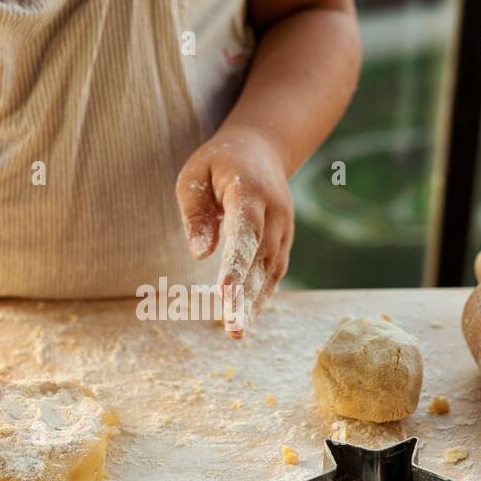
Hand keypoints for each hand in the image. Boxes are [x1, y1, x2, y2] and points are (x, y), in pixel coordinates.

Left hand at [175, 125, 292, 338]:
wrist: (263, 148)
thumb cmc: (220, 162)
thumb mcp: (196, 174)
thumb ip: (195, 214)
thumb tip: (200, 254)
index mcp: (251, 194)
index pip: (244, 234)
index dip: (236, 266)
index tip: (225, 295)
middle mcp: (275, 214)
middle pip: (259, 261)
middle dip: (245, 297)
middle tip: (233, 331)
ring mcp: (284, 229)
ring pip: (269, 272)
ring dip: (253, 303)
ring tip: (235, 333)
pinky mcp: (283, 241)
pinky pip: (274, 272)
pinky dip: (261, 295)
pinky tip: (246, 317)